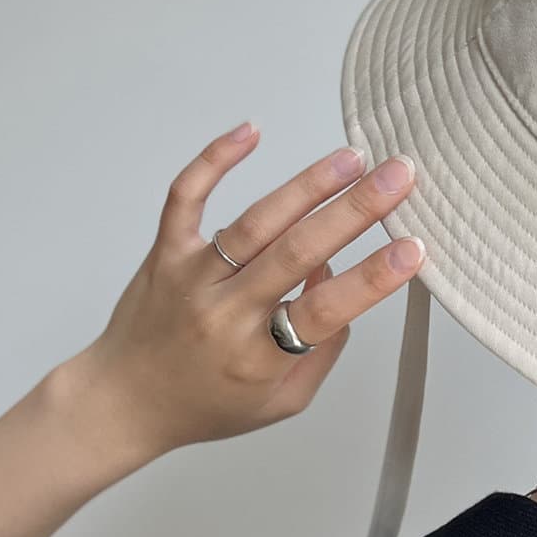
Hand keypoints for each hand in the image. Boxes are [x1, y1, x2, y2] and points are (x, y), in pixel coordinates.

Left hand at [69, 123, 425, 458]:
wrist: (123, 402)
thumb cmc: (209, 405)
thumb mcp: (283, 402)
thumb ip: (321, 349)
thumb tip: (340, 279)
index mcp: (258, 357)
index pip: (324, 310)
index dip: (372, 278)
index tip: (413, 249)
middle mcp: (224, 313)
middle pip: (296, 253)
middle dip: (355, 211)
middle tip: (398, 178)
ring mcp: (191, 278)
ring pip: (254, 222)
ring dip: (307, 185)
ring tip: (353, 159)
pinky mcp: (165, 253)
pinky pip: (186, 197)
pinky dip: (215, 159)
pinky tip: (251, 131)